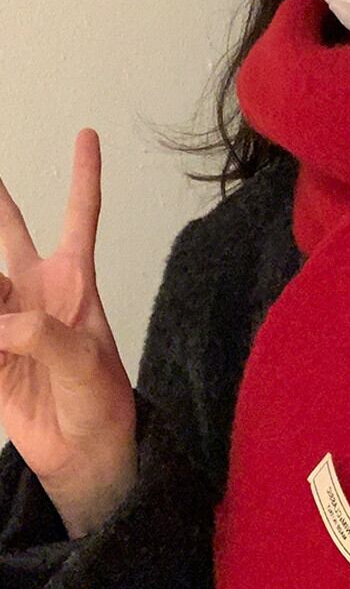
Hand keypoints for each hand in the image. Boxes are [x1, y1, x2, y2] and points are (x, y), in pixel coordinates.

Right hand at [0, 129, 136, 534]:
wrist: (83, 453)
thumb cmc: (101, 401)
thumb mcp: (86, 364)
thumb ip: (43, 335)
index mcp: (75, 283)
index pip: (80, 216)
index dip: (83, 175)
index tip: (87, 135)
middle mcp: (38, 292)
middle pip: (10, 233)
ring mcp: (7, 320)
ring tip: (3, 315)